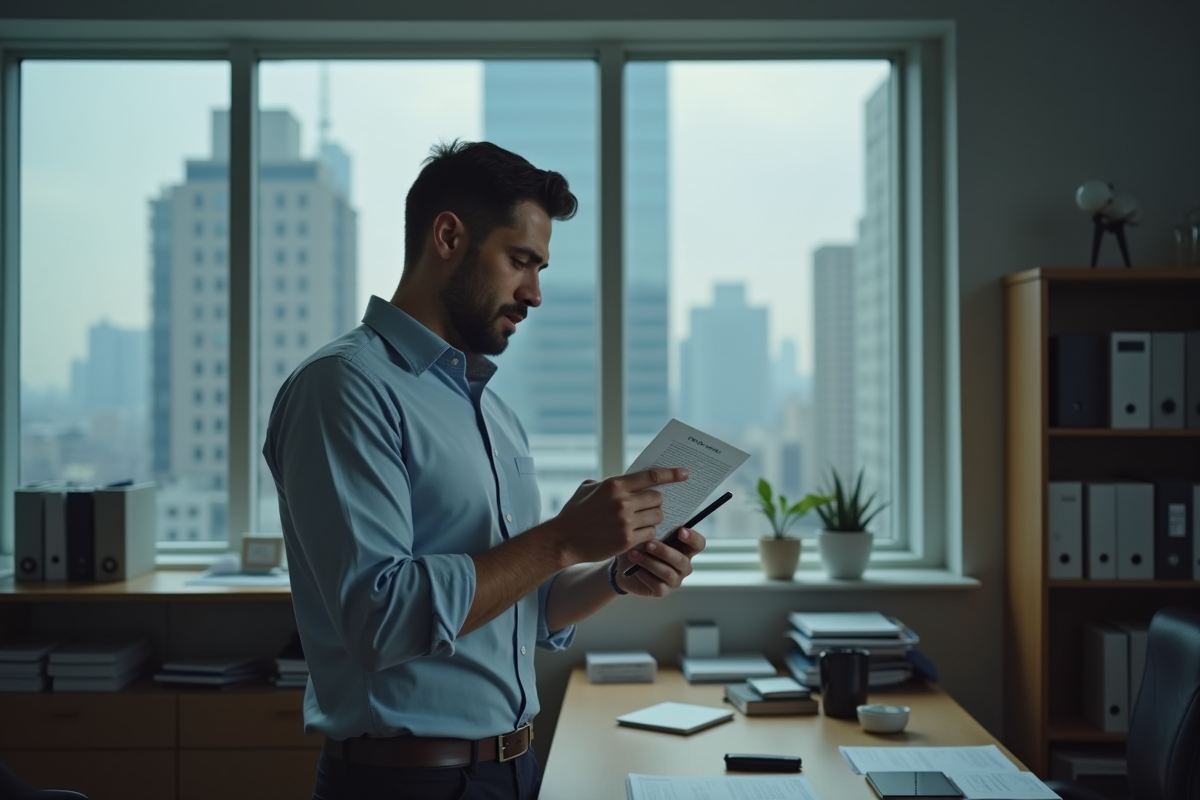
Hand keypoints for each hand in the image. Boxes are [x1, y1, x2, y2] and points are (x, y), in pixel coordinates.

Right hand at [552, 467, 689, 566]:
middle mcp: (622, 501)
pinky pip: (651, 534)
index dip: (672, 474)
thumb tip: (623, 480)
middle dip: (656, 503)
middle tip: (649, 507)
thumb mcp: (586, 490)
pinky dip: (648, 535)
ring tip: (641, 522)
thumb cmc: (573, 514)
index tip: (685, 474)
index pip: (651, 476)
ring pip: (657, 517)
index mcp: (614, 485)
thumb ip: (605, 483)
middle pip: (658, 498)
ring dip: (653, 520)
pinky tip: (638, 535)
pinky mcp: (627, 539)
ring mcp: (626, 521)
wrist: (563, 540)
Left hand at [615, 527, 706, 597]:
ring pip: (668, 573)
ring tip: (634, 555)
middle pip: (682, 560)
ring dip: (650, 563)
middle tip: (648, 544)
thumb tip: (657, 515)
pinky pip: (658, 585)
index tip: (680, 531)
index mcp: (684, 549)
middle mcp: (683, 565)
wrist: (624, 567)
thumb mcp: (648, 535)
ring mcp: (675, 580)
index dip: (692, 538)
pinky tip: (635, 569)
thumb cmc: (640, 546)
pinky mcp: (663, 591)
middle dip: (664, 551)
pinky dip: (645, 576)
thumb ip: (658, 528)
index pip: (699, 544)